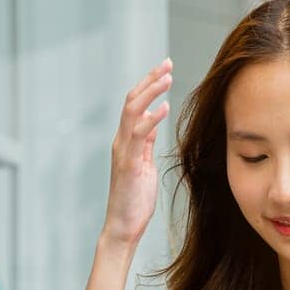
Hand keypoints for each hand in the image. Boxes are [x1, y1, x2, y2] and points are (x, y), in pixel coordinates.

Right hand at [102, 58, 171, 246]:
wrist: (124, 227)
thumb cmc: (135, 200)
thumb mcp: (144, 165)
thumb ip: (145, 143)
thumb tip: (152, 123)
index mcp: (127, 141)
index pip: (135, 104)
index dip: (149, 85)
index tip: (166, 70)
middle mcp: (121, 141)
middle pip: (132, 100)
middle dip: (150, 79)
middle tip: (167, 63)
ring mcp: (123, 151)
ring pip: (132, 111)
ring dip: (150, 91)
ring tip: (168, 78)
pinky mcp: (128, 163)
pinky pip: (137, 135)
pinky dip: (151, 118)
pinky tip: (164, 108)